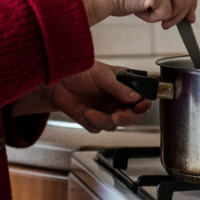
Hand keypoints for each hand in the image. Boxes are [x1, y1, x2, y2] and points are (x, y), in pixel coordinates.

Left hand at [30, 61, 151, 132]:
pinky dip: (89, 120)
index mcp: (125, 85)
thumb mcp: (101, 75)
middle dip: (125, 118)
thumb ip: (118, 87)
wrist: (56, 82)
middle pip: (133, 116)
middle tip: (116, 117)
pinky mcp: (94, 120)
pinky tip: (81, 109)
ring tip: (88, 110)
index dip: (144, 105)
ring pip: (114, 125)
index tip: (140, 107)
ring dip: (102, 119)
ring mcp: (107, 111)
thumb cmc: (79, 71)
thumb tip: (136, 97)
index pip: (142, 98)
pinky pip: (97, 128)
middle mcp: (118, 99)